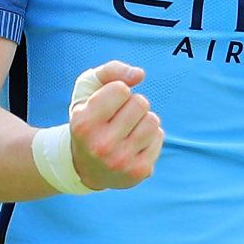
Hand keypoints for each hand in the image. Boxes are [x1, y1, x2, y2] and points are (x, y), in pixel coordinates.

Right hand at [67, 60, 162, 190]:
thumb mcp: (87, 91)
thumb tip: (140, 74)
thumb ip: (111, 71)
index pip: (121, 88)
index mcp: (84, 123)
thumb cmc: (89, 119)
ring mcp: (121, 161)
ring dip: (143, 120)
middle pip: (140, 103)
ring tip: (127, 130)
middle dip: (132, 105)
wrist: (85, 168)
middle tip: (117, 119)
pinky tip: (133, 145)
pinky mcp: (139, 171)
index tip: (105, 105)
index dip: (116, 92)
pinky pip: (159, 136)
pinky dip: (149, 136)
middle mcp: (101, 145)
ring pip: (153, 120)